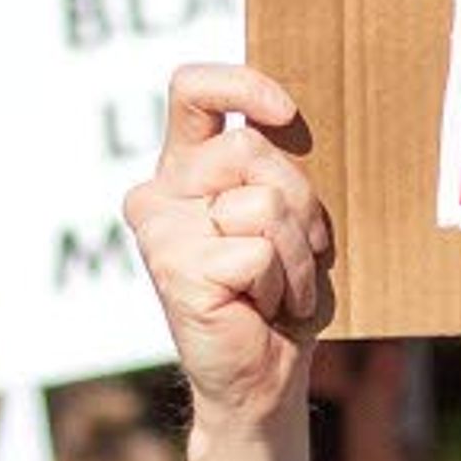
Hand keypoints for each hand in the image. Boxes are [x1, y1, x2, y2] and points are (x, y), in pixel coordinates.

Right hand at [119, 64, 336, 435]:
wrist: (262, 377)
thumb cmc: (278, 294)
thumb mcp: (285, 217)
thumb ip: (273, 169)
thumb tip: (284, 121)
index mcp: (185, 168)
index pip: (192, 89)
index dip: (241, 84)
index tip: (285, 113)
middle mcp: (161, 192)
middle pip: (251, 147)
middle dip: (300, 202)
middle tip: (295, 253)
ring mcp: (161, 230)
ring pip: (264, 202)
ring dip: (297, 252)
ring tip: (277, 287)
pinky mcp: (175, 268)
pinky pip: (261, 251)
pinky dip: (284, 283)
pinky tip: (263, 309)